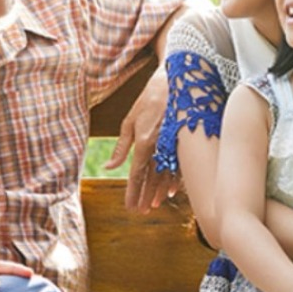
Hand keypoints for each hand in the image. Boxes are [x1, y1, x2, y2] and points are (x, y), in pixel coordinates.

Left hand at [105, 66, 178, 212]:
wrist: (176, 79)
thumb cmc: (149, 98)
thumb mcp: (129, 120)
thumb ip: (121, 147)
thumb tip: (109, 167)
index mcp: (144, 141)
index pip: (136, 173)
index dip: (133, 192)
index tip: (129, 206)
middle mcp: (159, 146)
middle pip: (151, 178)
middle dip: (145, 196)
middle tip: (140, 212)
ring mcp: (173, 144)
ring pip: (166, 174)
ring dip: (158, 191)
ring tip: (152, 205)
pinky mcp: (183, 141)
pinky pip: (179, 166)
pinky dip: (174, 180)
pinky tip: (170, 191)